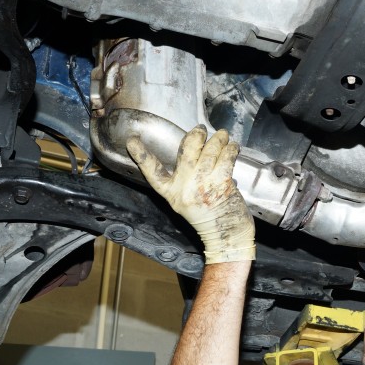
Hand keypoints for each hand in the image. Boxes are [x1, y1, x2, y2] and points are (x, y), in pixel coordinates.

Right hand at [127, 125, 254, 263]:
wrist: (226, 235)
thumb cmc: (208, 215)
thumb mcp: (185, 200)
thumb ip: (184, 179)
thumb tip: (193, 149)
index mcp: (171, 193)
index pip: (151, 172)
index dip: (141, 155)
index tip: (132, 141)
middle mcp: (185, 189)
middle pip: (186, 151)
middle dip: (195, 135)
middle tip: (200, 129)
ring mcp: (203, 186)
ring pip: (209, 151)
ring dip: (218, 139)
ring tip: (222, 135)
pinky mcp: (221, 185)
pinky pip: (226, 158)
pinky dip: (231, 149)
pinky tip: (232, 147)